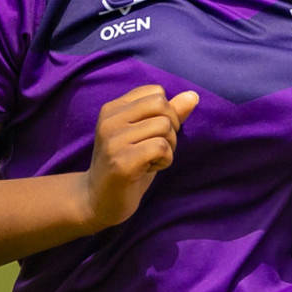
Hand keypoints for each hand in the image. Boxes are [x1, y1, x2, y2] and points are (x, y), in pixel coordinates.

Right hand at [82, 85, 198, 229]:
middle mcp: (109, 120)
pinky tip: (149, 168)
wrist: (98, 200)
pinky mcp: (121, 162)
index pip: (156, 92)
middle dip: (171, 128)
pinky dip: (165, 160)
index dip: (167, 112)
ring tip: (150, 160)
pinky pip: (161, 147)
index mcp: (113, 109)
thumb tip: (193, 95)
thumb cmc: (128, 164)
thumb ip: (169, 114)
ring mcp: (113, 141)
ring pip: (164, 127)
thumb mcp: (147, 134)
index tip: (153, 133)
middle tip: (156, 148)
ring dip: (168, 147)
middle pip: (162, 106)